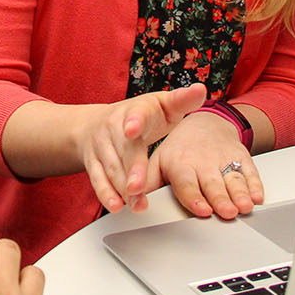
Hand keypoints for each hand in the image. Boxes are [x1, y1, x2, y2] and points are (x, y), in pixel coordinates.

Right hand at [72, 83, 205, 213]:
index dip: (134, 122)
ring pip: (111, 168)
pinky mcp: (93, 163)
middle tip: (138, 186)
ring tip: (137, 204)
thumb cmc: (139, 117)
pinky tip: (116, 205)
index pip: (136, 115)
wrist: (94, 124)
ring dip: (123, 187)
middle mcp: (114, 127)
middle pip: (124, 149)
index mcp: (136, 111)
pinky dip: (106, 193)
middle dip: (131, 169)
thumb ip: (181, 101)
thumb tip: (201, 89)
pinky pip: (97, 179)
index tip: (133, 129)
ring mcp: (101, 146)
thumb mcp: (161, 105)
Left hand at [145, 110, 263, 218]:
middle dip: (220, 198)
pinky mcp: (241, 158)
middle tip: (227, 212)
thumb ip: (149, 183)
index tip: (201, 209)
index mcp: (180, 163)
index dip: (194, 196)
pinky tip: (257, 196)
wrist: (205, 123)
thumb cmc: (180, 150)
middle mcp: (203, 162)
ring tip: (244, 206)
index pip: (186, 183)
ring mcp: (224, 160)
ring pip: (233, 179)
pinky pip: (250, 171)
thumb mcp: (160, 162)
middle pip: (212, 184)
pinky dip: (256, 184)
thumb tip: (133, 202)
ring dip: (240, 193)